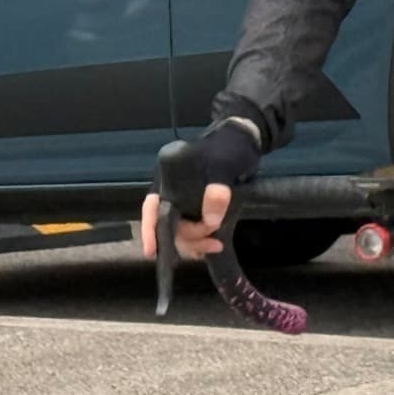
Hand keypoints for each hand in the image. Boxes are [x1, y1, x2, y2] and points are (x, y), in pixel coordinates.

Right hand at [140, 121, 260, 261]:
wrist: (244, 142)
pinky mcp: (200, 210)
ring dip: (196, 243)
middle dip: (188, 237)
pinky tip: (212, 245)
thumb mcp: (225, 164)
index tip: (150, 252)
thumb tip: (210, 220)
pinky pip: (193, 233)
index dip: (149, 230)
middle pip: (169, 225)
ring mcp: (186, 203)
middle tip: (212, 241)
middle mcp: (173, 193)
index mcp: (170, 179)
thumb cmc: (229, 148)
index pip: (152, 207)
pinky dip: (200, 243)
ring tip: (216, 245)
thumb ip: (218, 189)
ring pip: (181, 233)